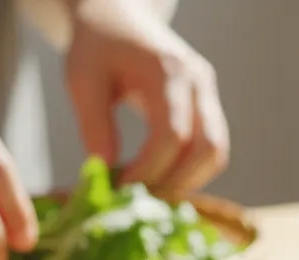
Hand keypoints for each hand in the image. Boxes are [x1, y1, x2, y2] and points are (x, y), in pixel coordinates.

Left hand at [65, 0, 228, 196]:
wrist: (118, 15)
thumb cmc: (98, 43)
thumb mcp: (82, 78)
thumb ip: (94, 124)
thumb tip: (105, 172)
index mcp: (168, 71)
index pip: (171, 135)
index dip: (149, 170)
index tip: (120, 190)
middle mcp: (199, 82)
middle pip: (208, 149)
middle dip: (176, 183)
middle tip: (141, 202)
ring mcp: (208, 93)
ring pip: (216, 153)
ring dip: (188, 181)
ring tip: (150, 195)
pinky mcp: (207, 106)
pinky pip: (211, 148)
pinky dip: (190, 171)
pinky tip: (159, 180)